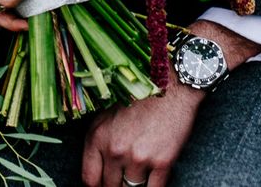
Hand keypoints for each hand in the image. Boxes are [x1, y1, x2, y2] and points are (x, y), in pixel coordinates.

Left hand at [82, 21, 260, 185]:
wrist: (170, 84)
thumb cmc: (137, 95)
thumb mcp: (107, 112)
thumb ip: (99, 140)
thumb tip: (98, 165)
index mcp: (97, 137)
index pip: (89, 179)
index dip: (96, 185)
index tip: (103, 184)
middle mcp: (115, 150)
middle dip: (116, 185)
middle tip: (122, 178)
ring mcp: (139, 158)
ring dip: (134, 185)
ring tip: (138, 173)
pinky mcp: (163, 162)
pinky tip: (152, 179)